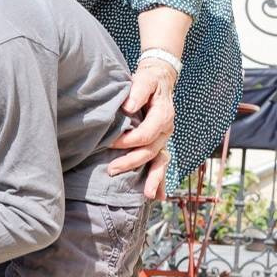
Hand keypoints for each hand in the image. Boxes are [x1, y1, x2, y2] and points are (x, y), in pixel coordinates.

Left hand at [109, 60, 176, 199]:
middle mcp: (166, 130)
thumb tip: (129, 108)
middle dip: (131, 162)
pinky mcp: (160, 144)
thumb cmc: (148, 81)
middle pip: (150, 151)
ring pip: (160, 162)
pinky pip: (162, 164)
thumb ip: (138, 91)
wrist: (160, 80)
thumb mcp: (144, 80)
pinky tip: (159, 197)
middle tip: (111, 170)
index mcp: (163, 116)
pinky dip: (161, 181)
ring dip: (153, 179)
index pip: (146, 134)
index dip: (128, 141)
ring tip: (146, 194)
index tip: (109, 143)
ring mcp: (165, 139)